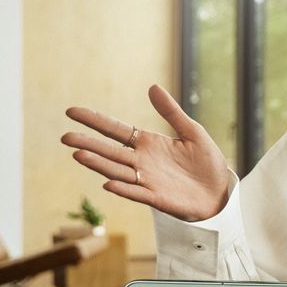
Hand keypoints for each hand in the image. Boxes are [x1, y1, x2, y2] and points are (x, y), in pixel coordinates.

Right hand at [61, 85, 232, 221]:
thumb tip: (152, 87)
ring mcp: (148, 181)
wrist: (221, 192)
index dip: (95, 121)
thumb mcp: (192, 131)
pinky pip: (137, 193)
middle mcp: (142, 162)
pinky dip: (123, 189)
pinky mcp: (158, 198)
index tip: (72, 112)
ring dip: (99, 164)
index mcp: (148, 144)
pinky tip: (108, 183)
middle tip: (64, 136)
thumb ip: (171, 112)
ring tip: (78, 155)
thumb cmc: (206, 163)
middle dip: (88, 143)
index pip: (116, 130)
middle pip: (109, 151)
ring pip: (117, 171)